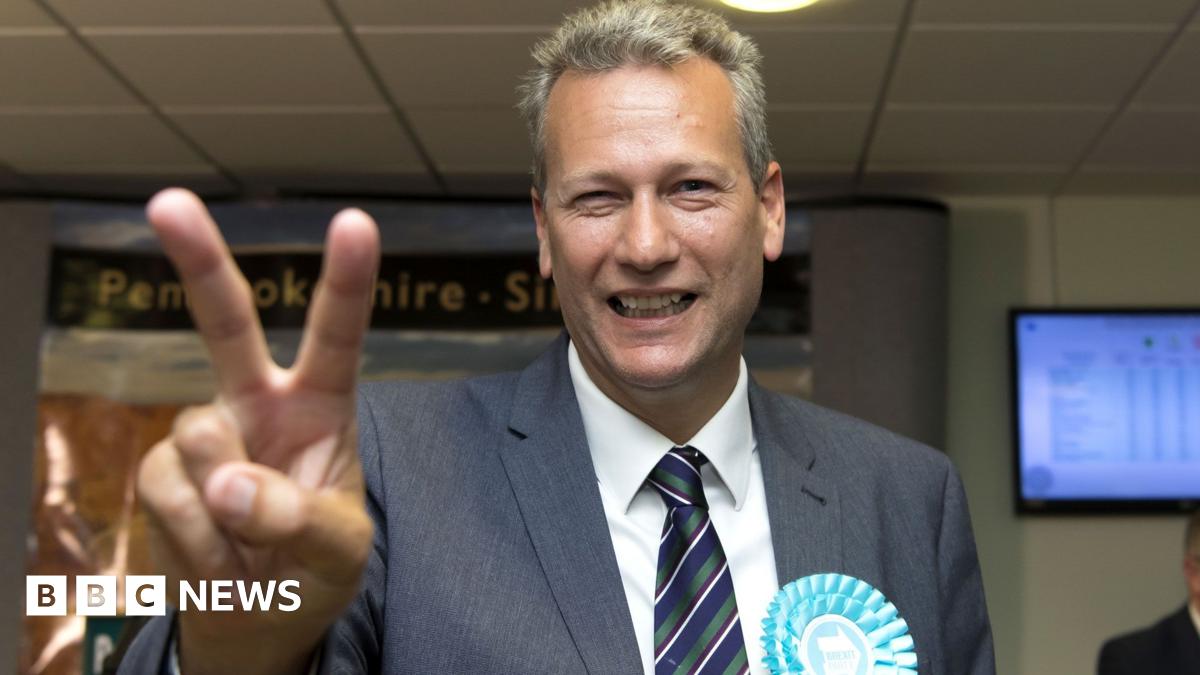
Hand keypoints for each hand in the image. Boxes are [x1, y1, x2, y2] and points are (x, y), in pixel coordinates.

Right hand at [136, 188, 378, 674]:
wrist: (259, 617)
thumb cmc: (314, 567)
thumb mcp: (340, 551)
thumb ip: (302, 519)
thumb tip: (231, 488)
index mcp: (323, 403)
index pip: (338, 335)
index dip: (347, 281)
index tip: (355, 222)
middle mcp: (260, 401)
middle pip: (227, 323)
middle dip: (198, 261)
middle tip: (167, 203)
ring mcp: (206, 433)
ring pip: (202, 439)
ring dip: (229, 509)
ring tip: (252, 544)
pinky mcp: (164, 471)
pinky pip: (171, 494)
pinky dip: (198, 540)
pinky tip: (219, 555)